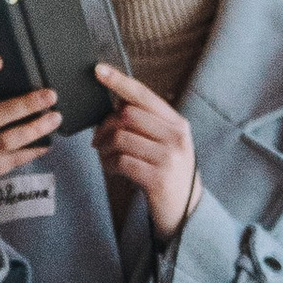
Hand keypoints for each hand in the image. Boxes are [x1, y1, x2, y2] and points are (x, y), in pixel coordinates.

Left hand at [96, 64, 198, 240]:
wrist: (184, 212)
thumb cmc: (167, 173)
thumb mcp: (165, 144)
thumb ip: (147, 124)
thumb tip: (115, 104)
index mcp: (178, 124)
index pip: (144, 96)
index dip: (119, 81)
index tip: (98, 70)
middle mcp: (176, 137)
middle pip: (127, 116)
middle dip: (104, 127)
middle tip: (97, 140)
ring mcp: (169, 158)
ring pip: (120, 138)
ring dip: (104, 149)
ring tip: (106, 158)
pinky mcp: (157, 179)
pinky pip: (121, 162)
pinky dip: (109, 165)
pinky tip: (112, 170)